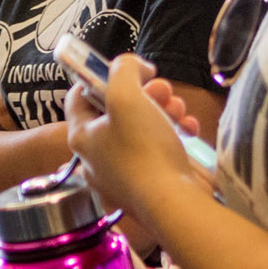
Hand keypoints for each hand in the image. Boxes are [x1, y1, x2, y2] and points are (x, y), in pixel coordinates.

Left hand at [66, 56, 212, 240]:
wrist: (174, 203)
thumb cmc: (144, 148)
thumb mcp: (127, 95)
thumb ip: (123, 70)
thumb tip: (130, 66)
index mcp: (82, 137)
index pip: (78, 97)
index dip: (100, 76)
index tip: (127, 71)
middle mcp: (97, 157)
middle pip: (116, 111)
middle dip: (144, 93)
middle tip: (163, 89)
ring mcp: (123, 174)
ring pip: (141, 128)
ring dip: (163, 110)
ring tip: (179, 108)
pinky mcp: (149, 184)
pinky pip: (158, 150)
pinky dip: (175, 134)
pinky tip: (189, 128)